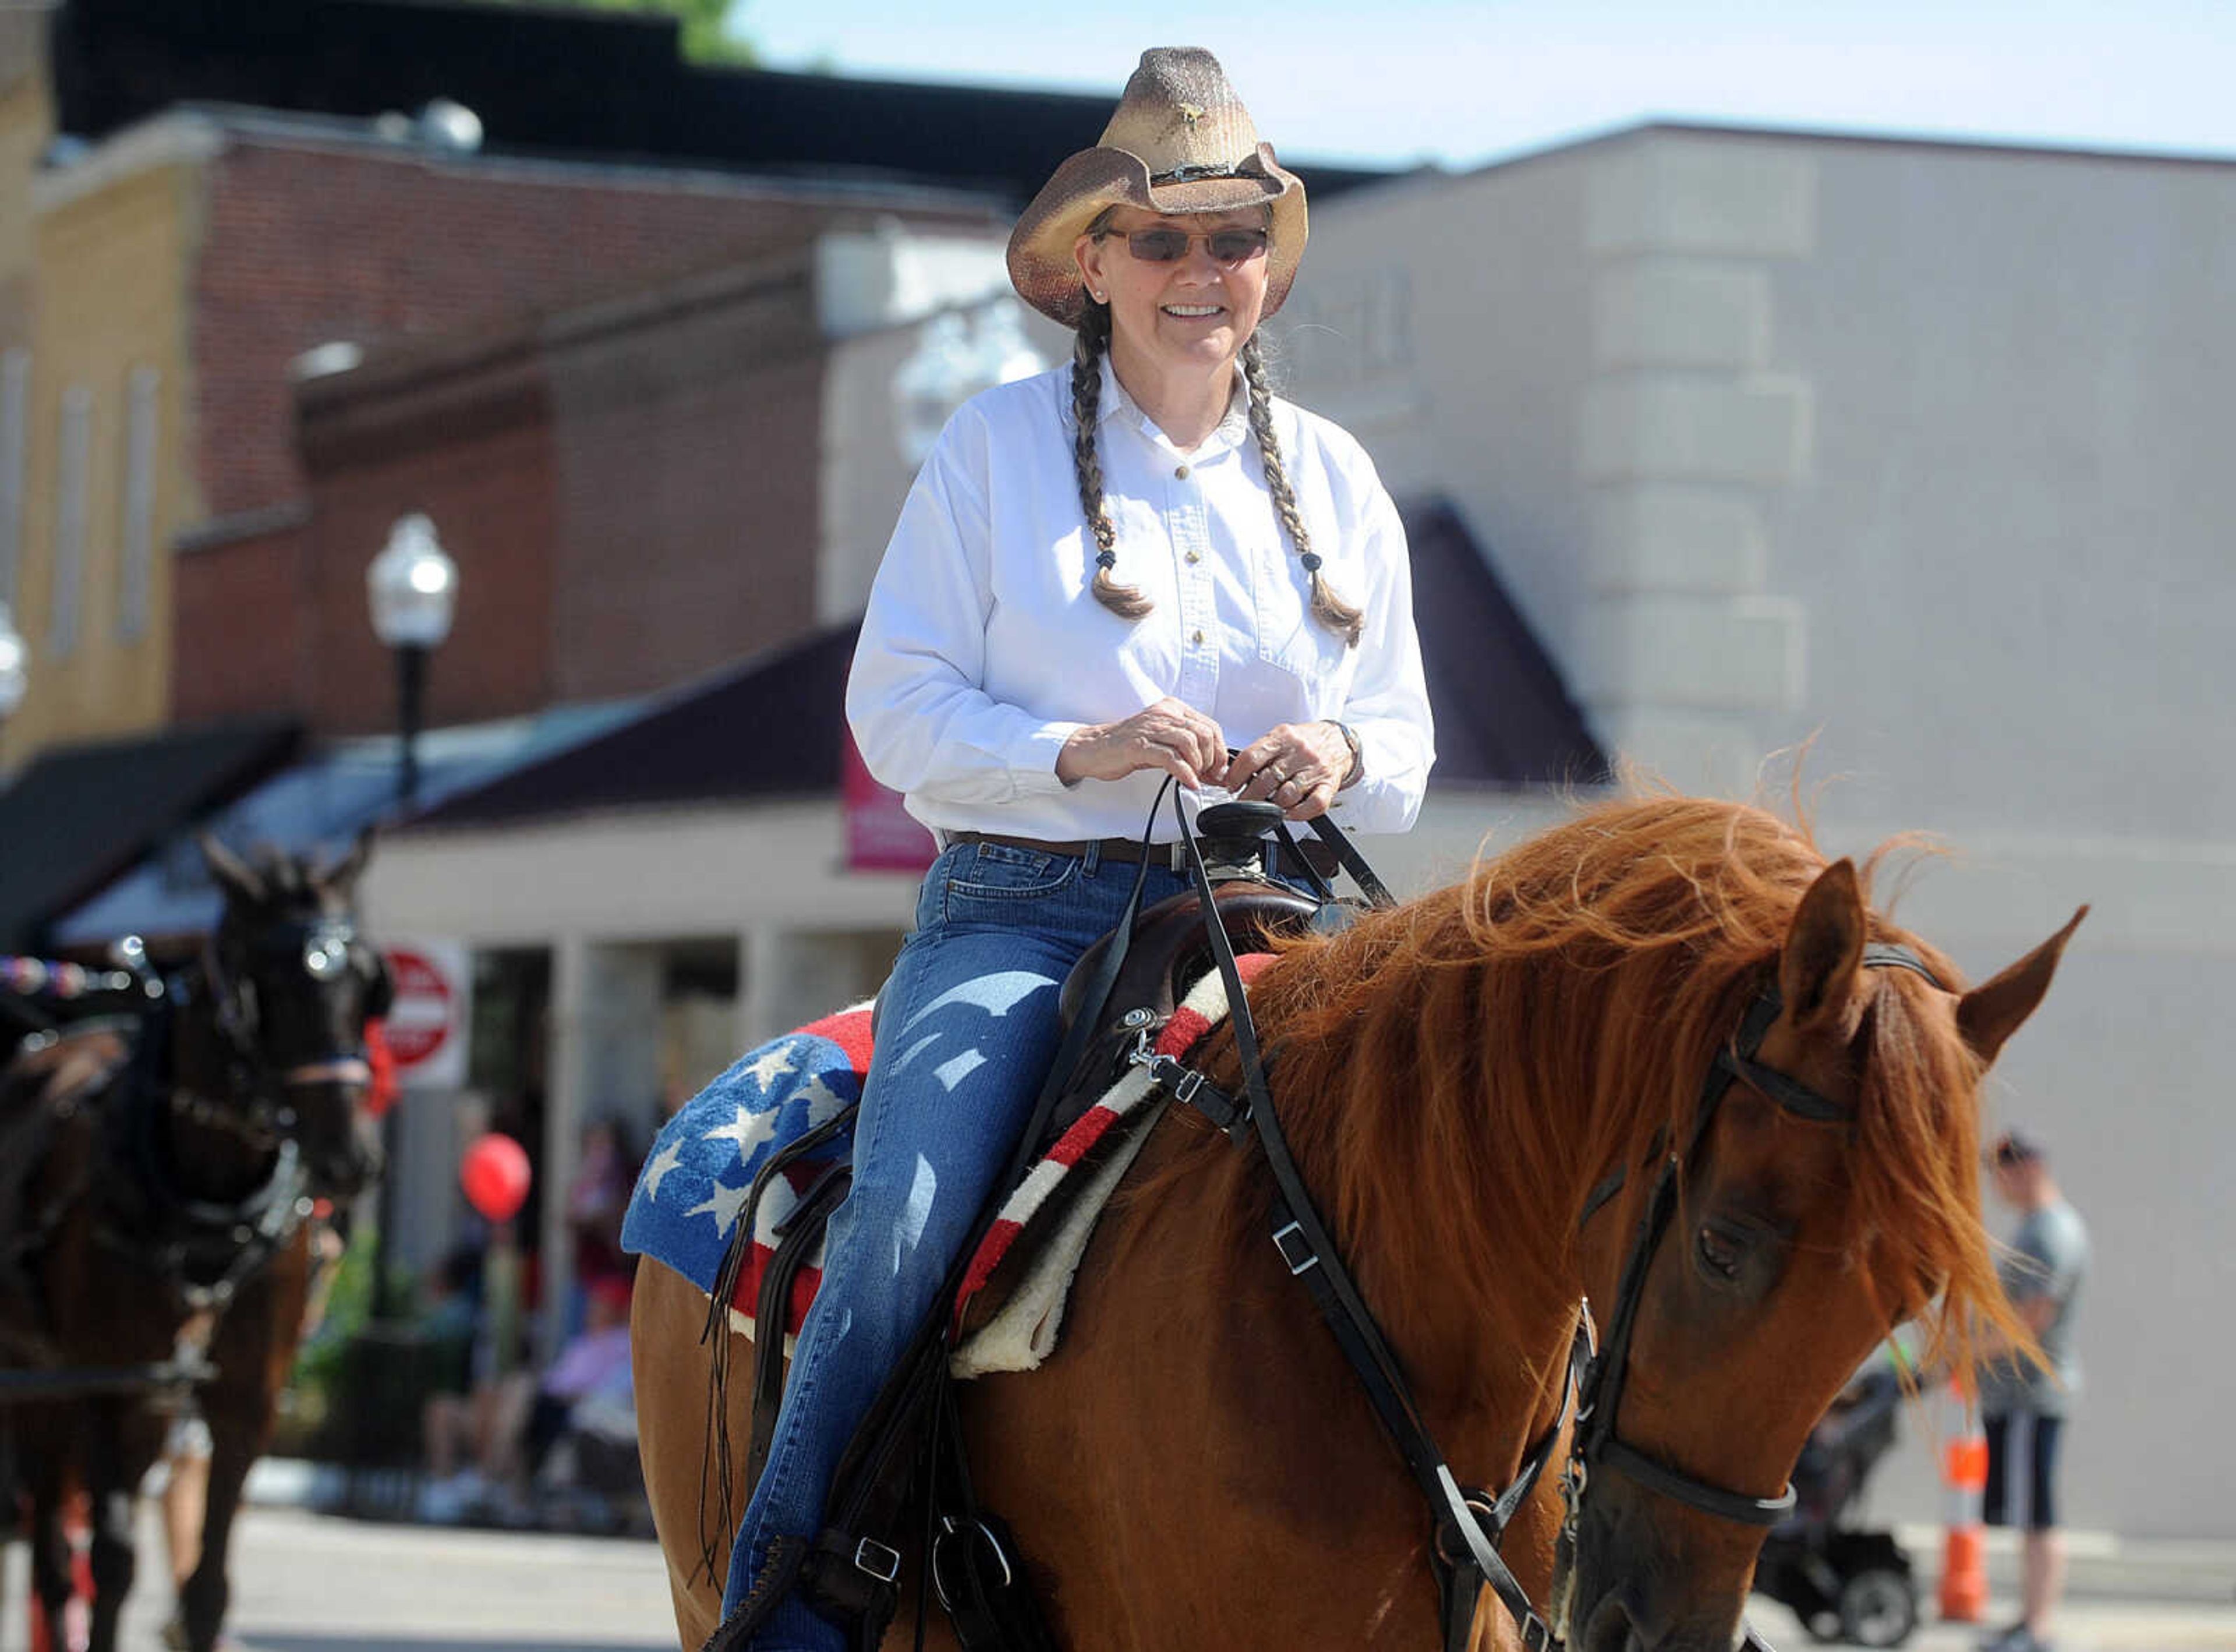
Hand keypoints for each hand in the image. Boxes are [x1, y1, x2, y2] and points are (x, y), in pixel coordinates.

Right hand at [1057, 698, 1228, 787]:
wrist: (1094, 748)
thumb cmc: (1129, 746)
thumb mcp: (1163, 741)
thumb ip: (1186, 750)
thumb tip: (1214, 770)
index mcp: (1172, 709)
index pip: (1210, 726)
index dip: (1220, 750)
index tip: (1218, 769)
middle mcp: (1164, 714)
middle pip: (1204, 733)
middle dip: (1212, 759)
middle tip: (1208, 776)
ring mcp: (1151, 729)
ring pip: (1190, 742)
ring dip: (1199, 765)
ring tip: (1195, 777)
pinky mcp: (1139, 745)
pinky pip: (1170, 758)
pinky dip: (1185, 773)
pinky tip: (1189, 783)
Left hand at [1223, 721, 1351, 820]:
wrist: (1340, 741)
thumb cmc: (1306, 741)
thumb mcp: (1281, 737)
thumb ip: (1261, 752)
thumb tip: (1235, 773)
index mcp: (1283, 737)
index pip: (1251, 758)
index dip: (1236, 776)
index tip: (1231, 786)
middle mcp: (1300, 752)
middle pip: (1266, 780)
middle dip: (1249, 796)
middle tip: (1243, 801)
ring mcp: (1315, 769)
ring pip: (1287, 795)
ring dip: (1272, 805)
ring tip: (1266, 806)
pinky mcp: (1330, 785)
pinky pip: (1313, 805)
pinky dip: (1298, 813)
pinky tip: (1288, 813)